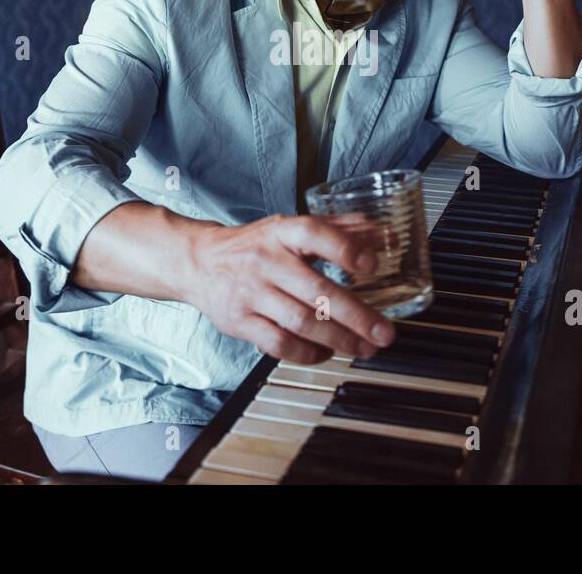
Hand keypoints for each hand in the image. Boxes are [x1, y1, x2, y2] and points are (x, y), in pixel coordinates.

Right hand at [182, 213, 396, 364]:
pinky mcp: (240, 322)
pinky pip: (278, 344)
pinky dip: (306, 353)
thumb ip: (333, 229)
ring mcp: (251, 293)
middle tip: (384, 332)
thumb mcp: (287, 229)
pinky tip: (326, 353)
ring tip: (364, 348)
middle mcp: (266, 261)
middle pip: (315, 290)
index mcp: (281, 233)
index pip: (314, 234)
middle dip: (355, 315)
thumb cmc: (251, 246)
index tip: (373, 265)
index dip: (345, 248)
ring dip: (338, 339)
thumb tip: (377, 230)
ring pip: (300, 321)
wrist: (198, 262)